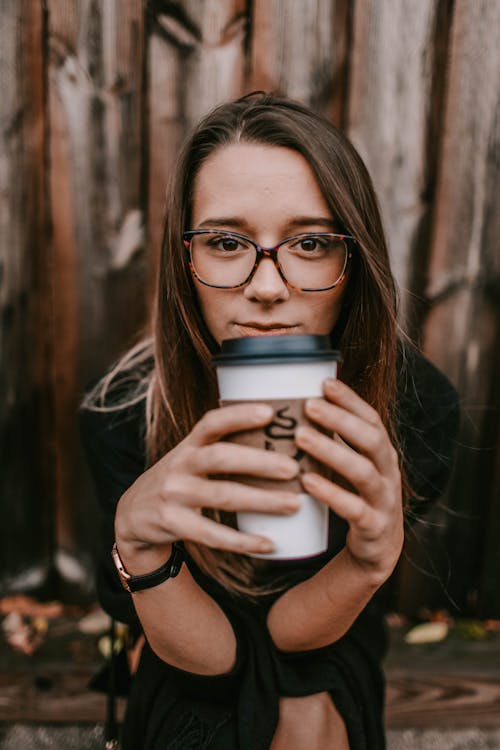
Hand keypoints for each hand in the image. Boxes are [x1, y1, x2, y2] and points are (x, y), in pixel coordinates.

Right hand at [115, 403, 299, 570]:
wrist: (133, 515)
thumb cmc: (180, 479)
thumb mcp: (192, 456)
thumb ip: (224, 448)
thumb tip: (283, 442)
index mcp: (189, 444)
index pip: (212, 423)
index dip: (239, 415)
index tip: (270, 412)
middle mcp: (180, 465)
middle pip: (220, 458)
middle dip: (259, 461)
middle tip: (294, 468)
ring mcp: (174, 495)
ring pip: (222, 496)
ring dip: (261, 500)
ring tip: (294, 504)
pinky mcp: (173, 524)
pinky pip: (213, 534)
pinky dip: (243, 540)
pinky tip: (270, 543)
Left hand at [295, 378, 403, 584]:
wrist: (377, 548)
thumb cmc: (355, 496)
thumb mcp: (351, 465)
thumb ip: (333, 440)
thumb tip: (293, 405)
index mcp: (382, 453)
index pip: (371, 419)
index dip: (350, 400)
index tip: (324, 381)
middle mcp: (388, 472)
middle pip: (371, 439)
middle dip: (340, 420)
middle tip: (308, 404)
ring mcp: (383, 500)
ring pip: (363, 472)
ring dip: (331, 452)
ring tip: (301, 437)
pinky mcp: (373, 527)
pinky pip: (354, 509)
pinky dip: (331, 494)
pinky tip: (308, 482)